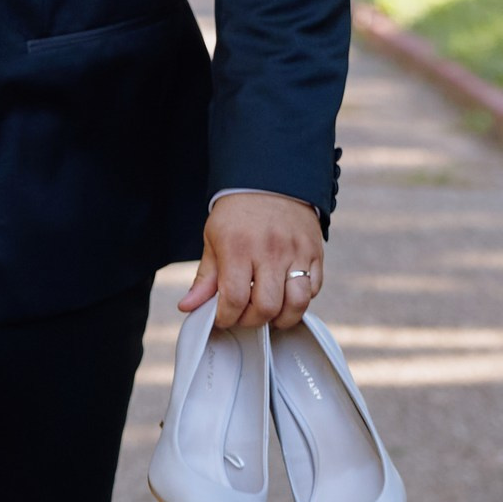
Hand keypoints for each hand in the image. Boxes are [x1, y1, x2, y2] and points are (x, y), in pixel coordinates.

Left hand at [178, 191, 323, 330]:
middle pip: (267, 307)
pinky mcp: (315, 252)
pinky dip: (300, 300)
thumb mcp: (213, 239)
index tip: (224, 318)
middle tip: (245, 316)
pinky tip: (285, 295)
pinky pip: (314, 289)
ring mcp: (296, 252)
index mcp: (238, 247)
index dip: (227, 317)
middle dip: (253, 321)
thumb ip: (205, 278)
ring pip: (297, 303)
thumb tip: (188, 307)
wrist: (269, 180)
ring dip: (282, 318)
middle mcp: (270, 251)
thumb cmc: (237, 214)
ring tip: (269, 313)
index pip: (234, 299)